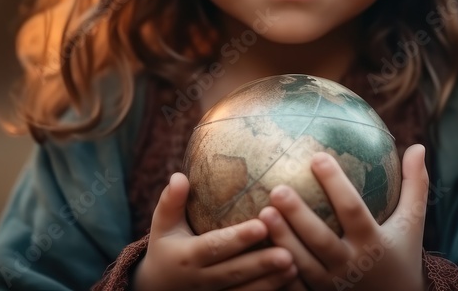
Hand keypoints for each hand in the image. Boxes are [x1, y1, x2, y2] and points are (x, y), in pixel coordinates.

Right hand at [134, 172, 298, 290]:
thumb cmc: (165, 249)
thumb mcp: (162, 227)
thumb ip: (171, 202)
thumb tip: (179, 176)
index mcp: (188, 256)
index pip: (215, 246)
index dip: (238, 238)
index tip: (261, 225)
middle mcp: (201, 280)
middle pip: (234, 272)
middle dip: (261, 264)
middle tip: (288, 253)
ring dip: (270, 281)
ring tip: (294, 266)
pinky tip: (291, 282)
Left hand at [258, 144, 428, 290]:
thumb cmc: (402, 255)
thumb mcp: (412, 223)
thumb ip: (414, 185)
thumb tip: (419, 146)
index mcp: (373, 242)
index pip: (352, 209)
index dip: (335, 183)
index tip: (317, 156)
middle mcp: (351, 265)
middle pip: (320, 239)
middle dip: (298, 215)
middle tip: (277, 189)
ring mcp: (332, 285)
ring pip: (302, 263)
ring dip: (282, 239)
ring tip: (262, 213)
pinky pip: (294, 286)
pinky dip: (276, 269)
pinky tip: (258, 247)